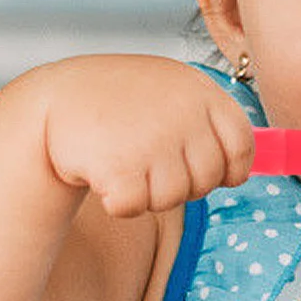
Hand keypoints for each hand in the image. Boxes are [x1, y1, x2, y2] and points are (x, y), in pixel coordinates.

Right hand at [38, 55, 255, 217]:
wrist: (57, 98)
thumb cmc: (119, 102)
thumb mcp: (171, 92)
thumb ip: (209, 124)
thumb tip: (243, 171)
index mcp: (201, 92)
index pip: (241, 146)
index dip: (229, 169)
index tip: (205, 169)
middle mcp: (183, 114)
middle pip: (207, 181)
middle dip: (181, 183)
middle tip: (148, 159)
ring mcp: (152, 141)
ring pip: (171, 199)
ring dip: (145, 192)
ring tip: (123, 159)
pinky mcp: (119, 167)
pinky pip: (134, 208)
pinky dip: (117, 201)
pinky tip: (103, 172)